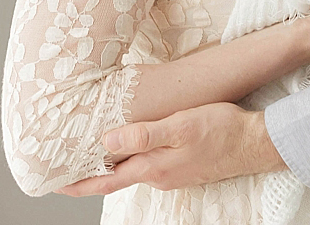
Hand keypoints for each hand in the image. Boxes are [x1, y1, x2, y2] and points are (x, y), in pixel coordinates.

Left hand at [55, 104, 284, 195]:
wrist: (255, 143)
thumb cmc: (220, 130)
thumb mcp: (180, 126)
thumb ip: (144, 134)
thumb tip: (107, 140)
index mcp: (153, 168)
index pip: (106, 181)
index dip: (79, 183)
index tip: (54, 183)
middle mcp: (158, 175)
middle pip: (114, 178)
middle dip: (87, 175)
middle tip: (62, 167)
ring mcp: (171, 173)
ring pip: (130, 170)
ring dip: (107, 166)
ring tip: (86, 155)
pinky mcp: (181, 165)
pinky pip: (147, 165)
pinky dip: (128, 159)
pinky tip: (126, 147)